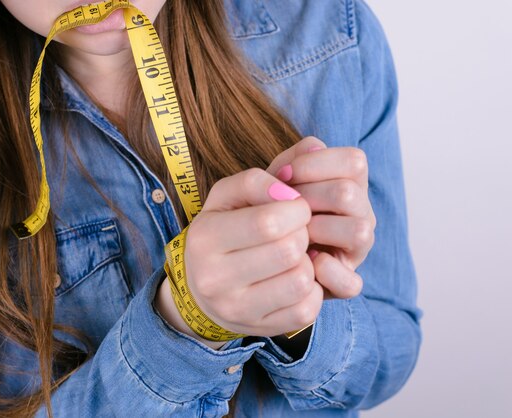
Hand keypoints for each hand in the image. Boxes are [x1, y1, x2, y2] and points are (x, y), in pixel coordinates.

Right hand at [155, 168, 322, 347]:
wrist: (200, 289)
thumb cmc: (220, 232)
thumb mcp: (224, 198)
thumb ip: (254, 182)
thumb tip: (291, 194)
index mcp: (206, 238)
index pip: (269, 221)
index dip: (296, 210)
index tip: (295, 208)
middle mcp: (215, 278)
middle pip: (288, 251)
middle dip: (303, 235)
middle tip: (296, 232)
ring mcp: (237, 309)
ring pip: (301, 281)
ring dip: (307, 262)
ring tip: (294, 256)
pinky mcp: (261, 329)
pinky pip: (307, 308)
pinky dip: (312, 289)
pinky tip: (295, 277)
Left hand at [267, 137, 375, 299]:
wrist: (252, 255)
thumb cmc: (268, 212)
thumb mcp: (274, 181)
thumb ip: (292, 158)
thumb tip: (313, 146)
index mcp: (350, 184)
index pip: (354, 161)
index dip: (314, 164)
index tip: (281, 175)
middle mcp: (361, 214)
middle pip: (348, 193)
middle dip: (306, 197)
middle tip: (280, 208)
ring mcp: (357, 250)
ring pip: (359, 231)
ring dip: (317, 230)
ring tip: (291, 235)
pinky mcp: (347, 283)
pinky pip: (351, 282)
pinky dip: (325, 272)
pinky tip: (304, 263)